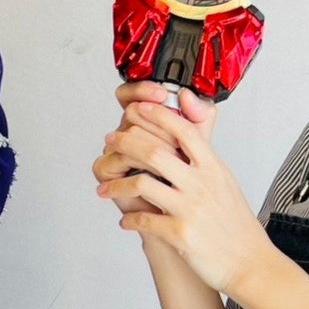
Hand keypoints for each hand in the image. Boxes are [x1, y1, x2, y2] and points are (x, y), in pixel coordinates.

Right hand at [93, 81, 210, 217]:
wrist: (185, 218)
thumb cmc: (190, 183)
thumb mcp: (202, 143)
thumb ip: (199, 115)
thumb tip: (186, 94)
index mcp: (148, 120)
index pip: (132, 93)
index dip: (142, 90)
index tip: (163, 94)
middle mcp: (129, 132)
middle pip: (132, 112)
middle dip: (159, 126)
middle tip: (177, 142)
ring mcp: (116, 150)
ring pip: (128, 134)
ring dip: (155, 149)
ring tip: (172, 164)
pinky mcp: (107, 171)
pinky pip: (117, 158)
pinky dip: (140, 167)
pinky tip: (155, 176)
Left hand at [94, 91, 274, 295]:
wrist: (250, 263)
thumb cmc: (236, 224)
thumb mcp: (225, 182)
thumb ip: (205, 157)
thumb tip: (189, 134)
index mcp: (214, 168)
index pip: (184, 130)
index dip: (158, 116)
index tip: (137, 109)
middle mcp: (202, 184)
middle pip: (155, 152)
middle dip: (126, 143)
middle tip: (110, 142)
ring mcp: (190, 208)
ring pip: (142, 184)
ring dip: (117, 186)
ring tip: (104, 189)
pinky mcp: (180, 234)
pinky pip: (144, 221)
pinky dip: (130, 220)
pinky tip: (126, 221)